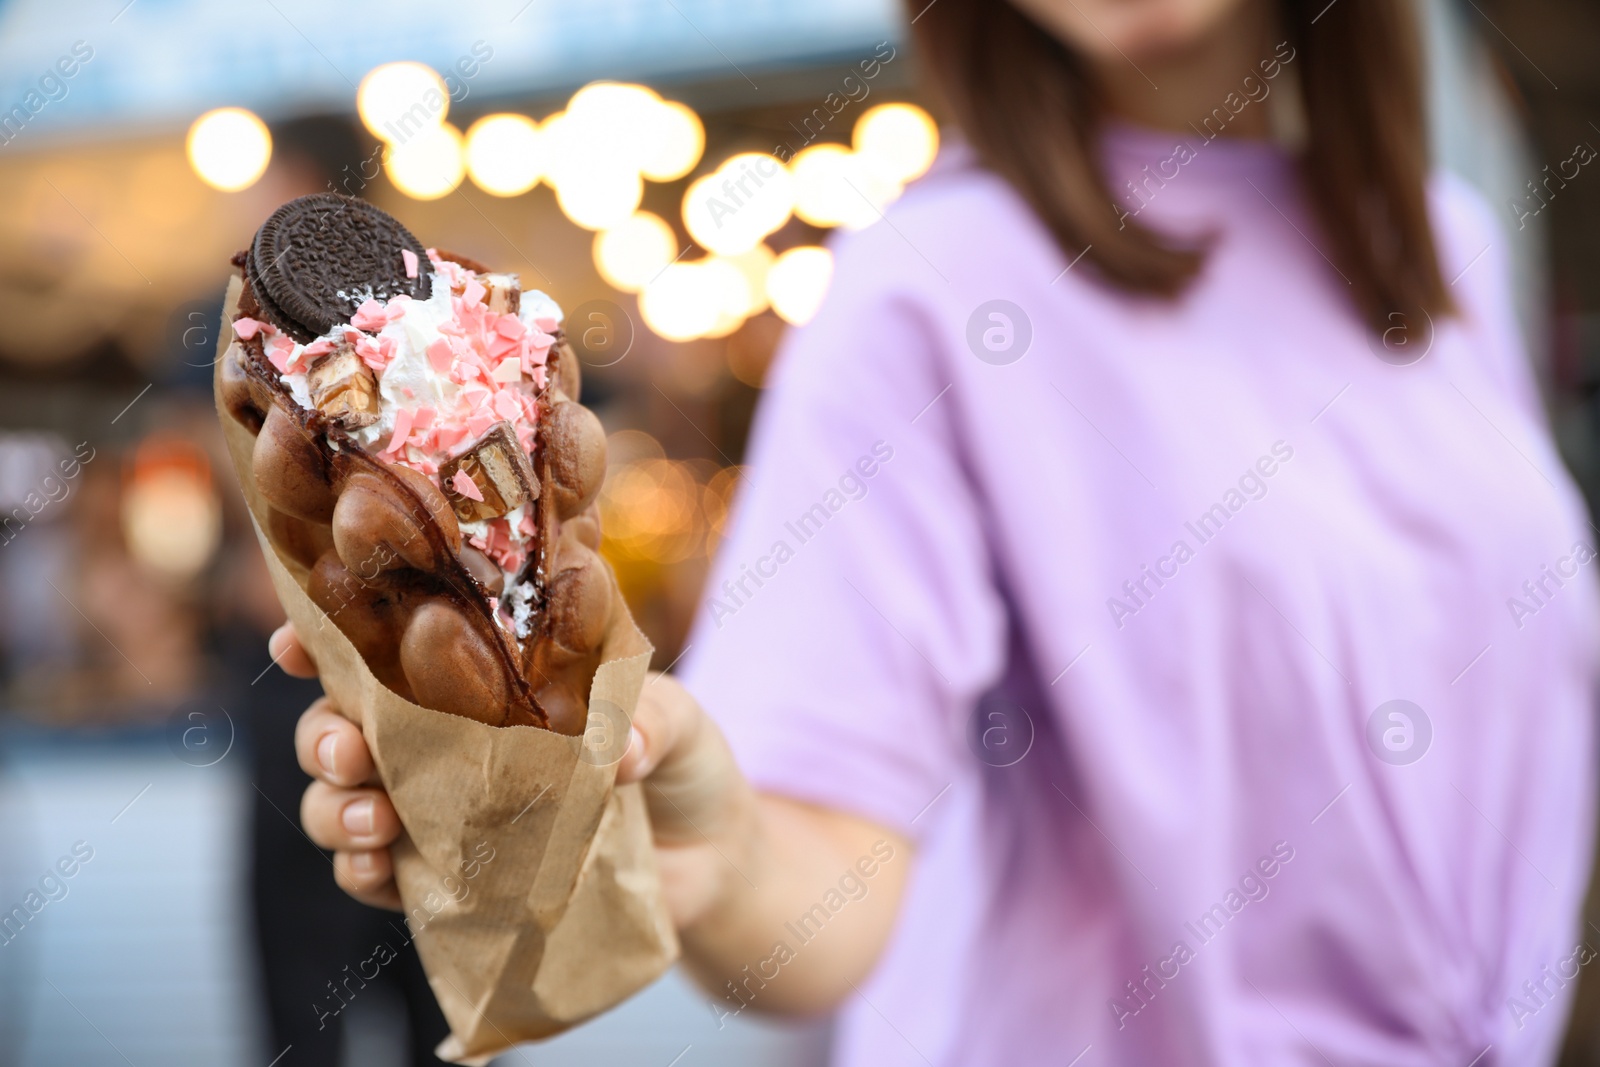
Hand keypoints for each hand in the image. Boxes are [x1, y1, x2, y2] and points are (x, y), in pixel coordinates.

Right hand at [273, 620, 760, 925]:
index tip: (297, 644)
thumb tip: (611, 754)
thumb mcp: (679, 721)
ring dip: (334, 806)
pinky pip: (379, 873)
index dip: (331, 638)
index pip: (393, 644)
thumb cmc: (685, 761)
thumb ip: (648, 723)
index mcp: (488, 672)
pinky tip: (374, 865)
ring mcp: (445, 806)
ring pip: (345, 797)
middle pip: (348, 722)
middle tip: (349, 749)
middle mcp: (451, 733)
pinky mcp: (455, 875)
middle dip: (324, 732)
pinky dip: (362, 871)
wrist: (711, 861)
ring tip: (372, 817)